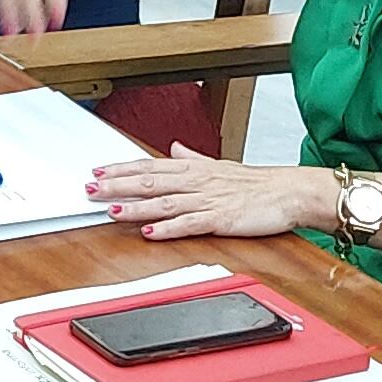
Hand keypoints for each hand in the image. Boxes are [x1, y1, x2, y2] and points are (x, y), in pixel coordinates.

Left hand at [86, 152, 313, 243]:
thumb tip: (175, 147)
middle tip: (90, 188)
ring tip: (110, 210)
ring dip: (135, 206)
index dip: (122, 168)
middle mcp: (198, 181)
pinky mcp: (221, 220)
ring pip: (164, 202)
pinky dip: (167, 229)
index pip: (152, 165)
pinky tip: (148, 234)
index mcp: (196, 168)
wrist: (292, 192)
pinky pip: (189, 224)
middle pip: (151, 181)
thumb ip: (194, 158)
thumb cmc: (260, 183)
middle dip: (118, 185)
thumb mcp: (222, 165)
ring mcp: (208, 200)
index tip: (98, 171)